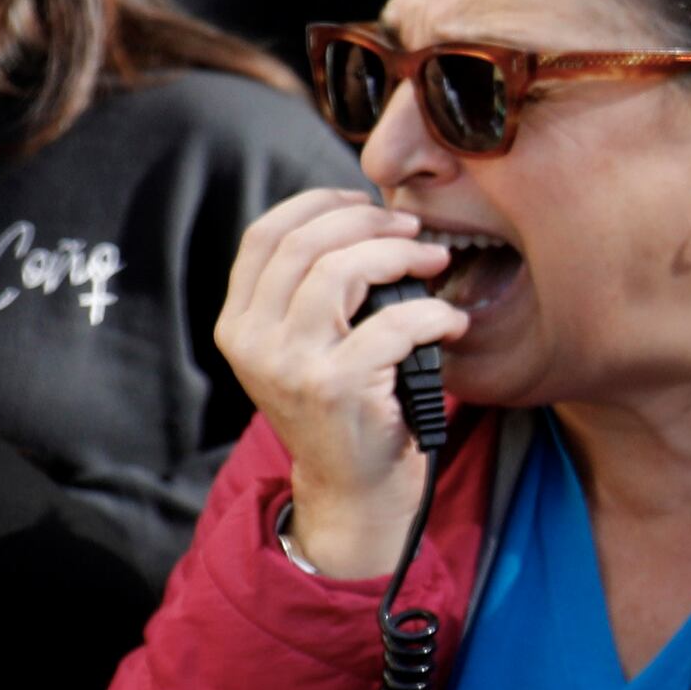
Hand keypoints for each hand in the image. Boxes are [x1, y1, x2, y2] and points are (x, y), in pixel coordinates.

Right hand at [214, 186, 464, 580]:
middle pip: (305, 243)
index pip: (265, 235)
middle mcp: (252, 341)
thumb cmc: (344, 405)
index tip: (365, 202)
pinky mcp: (335, 387)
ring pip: (342, 272)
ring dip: (401, 257)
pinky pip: (393, 324)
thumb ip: (310, 290)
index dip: (318, 204)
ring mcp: (289, 365)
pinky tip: (451, 322)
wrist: (352, 487)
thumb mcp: (305, 345)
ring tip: (435, 263)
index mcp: (239, 323)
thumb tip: (359, 218)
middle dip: (368, 222)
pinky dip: (434, 313)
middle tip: (413, 230)